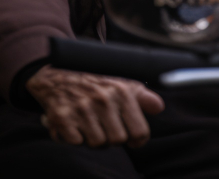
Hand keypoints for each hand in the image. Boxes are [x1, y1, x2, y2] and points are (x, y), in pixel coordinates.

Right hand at [27, 65, 164, 147]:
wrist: (59, 75)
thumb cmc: (96, 83)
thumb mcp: (123, 84)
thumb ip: (143, 97)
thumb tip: (159, 107)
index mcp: (122, 91)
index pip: (139, 131)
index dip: (138, 139)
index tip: (133, 139)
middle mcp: (103, 99)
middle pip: (118, 140)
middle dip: (113, 137)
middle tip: (107, 126)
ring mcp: (82, 109)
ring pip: (97, 144)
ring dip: (94, 138)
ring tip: (91, 124)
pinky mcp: (63, 119)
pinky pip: (76, 143)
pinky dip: (76, 137)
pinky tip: (76, 124)